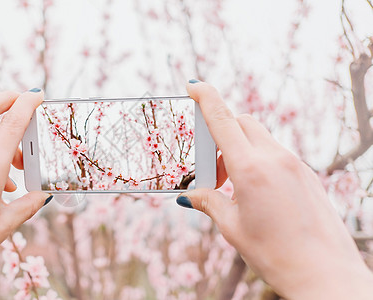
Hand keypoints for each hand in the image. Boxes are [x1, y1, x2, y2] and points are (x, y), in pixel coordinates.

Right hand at [177, 81, 372, 298]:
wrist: (324, 273)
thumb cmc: (275, 253)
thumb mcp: (232, 227)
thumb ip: (209, 202)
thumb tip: (188, 195)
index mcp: (251, 169)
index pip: (223, 120)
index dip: (206, 98)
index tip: (193, 86)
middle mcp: (275, 159)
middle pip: (242, 123)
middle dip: (220, 135)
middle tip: (211, 170)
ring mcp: (295, 164)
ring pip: (259, 139)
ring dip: (238, 151)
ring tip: (231, 187)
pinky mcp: (306, 175)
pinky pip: (276, 154)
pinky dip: (257, 161)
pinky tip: (254, 192)